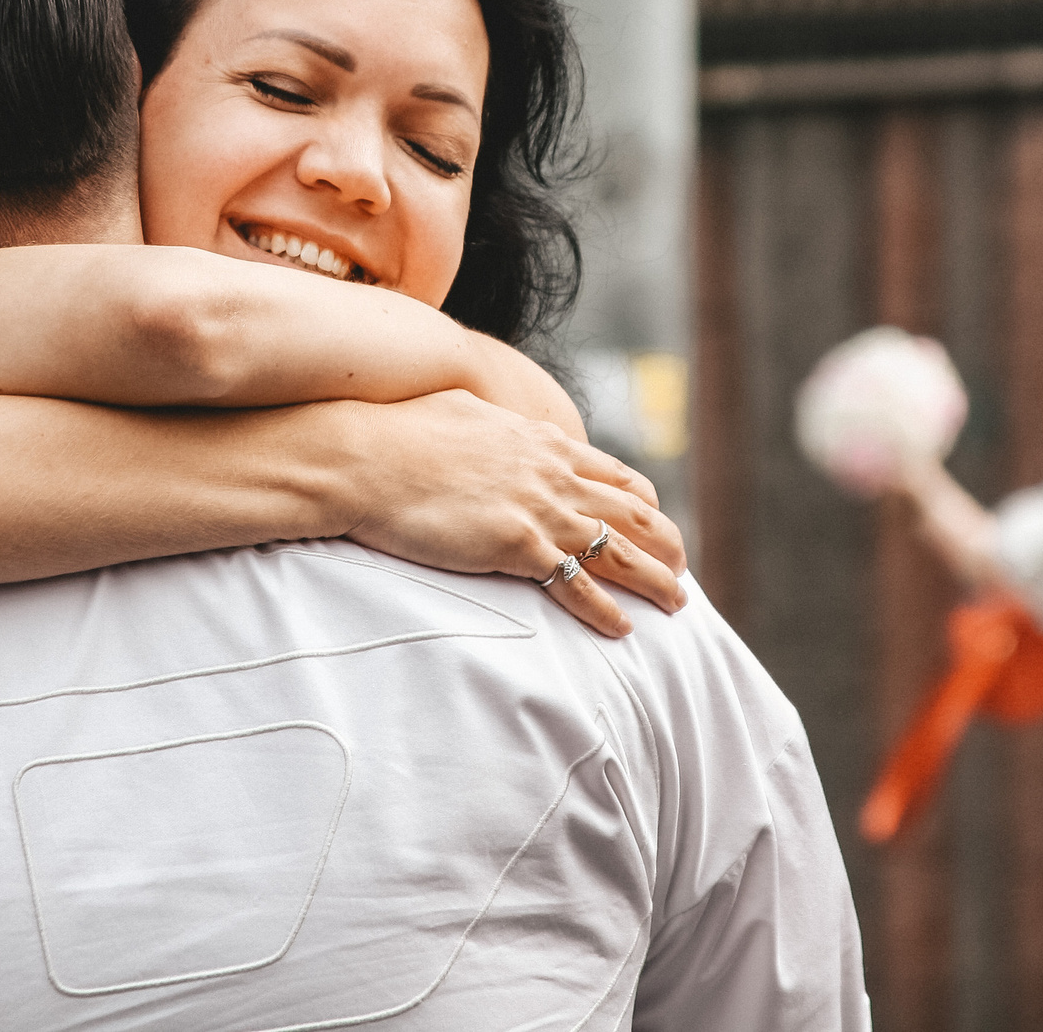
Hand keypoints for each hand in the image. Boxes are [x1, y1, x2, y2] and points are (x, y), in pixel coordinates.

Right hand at [336, 390, 688, 638]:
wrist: (361, 456)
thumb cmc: (396, 432)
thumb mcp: (460, 412)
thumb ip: (492, 424)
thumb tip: (490, 420)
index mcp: (540, 441)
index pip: (614, 474)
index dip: (644, 503)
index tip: (657, 522)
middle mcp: (551, 472)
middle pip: (632, 512)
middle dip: (665, 543)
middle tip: (681, 568)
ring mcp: (536, 508)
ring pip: (618, 550)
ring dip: (654, 580)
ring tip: (676, 604)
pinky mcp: (514, 544)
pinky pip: (576, 585)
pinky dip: (605, 610)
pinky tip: (622, 629)